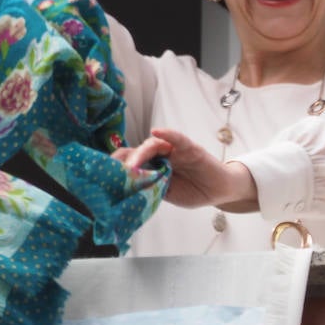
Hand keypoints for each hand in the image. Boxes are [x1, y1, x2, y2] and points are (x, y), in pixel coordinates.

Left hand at [112, 128, 257, 211]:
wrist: (219, 191)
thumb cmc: (192, 192)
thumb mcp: (167, 194)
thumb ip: (151, 188)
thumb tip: (129, 189)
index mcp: (151, 168)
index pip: (131, 162)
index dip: (118, 166)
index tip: (106, 175)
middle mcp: (160, 156)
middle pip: (138, 152)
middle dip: (127, 160)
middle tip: (119, 171)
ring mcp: (173, 150)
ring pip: (153, 145)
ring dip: (142, 152)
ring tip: (135, 162)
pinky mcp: (189, 148)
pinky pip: (177, 138)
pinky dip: (167, 133)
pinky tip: (158, 131)